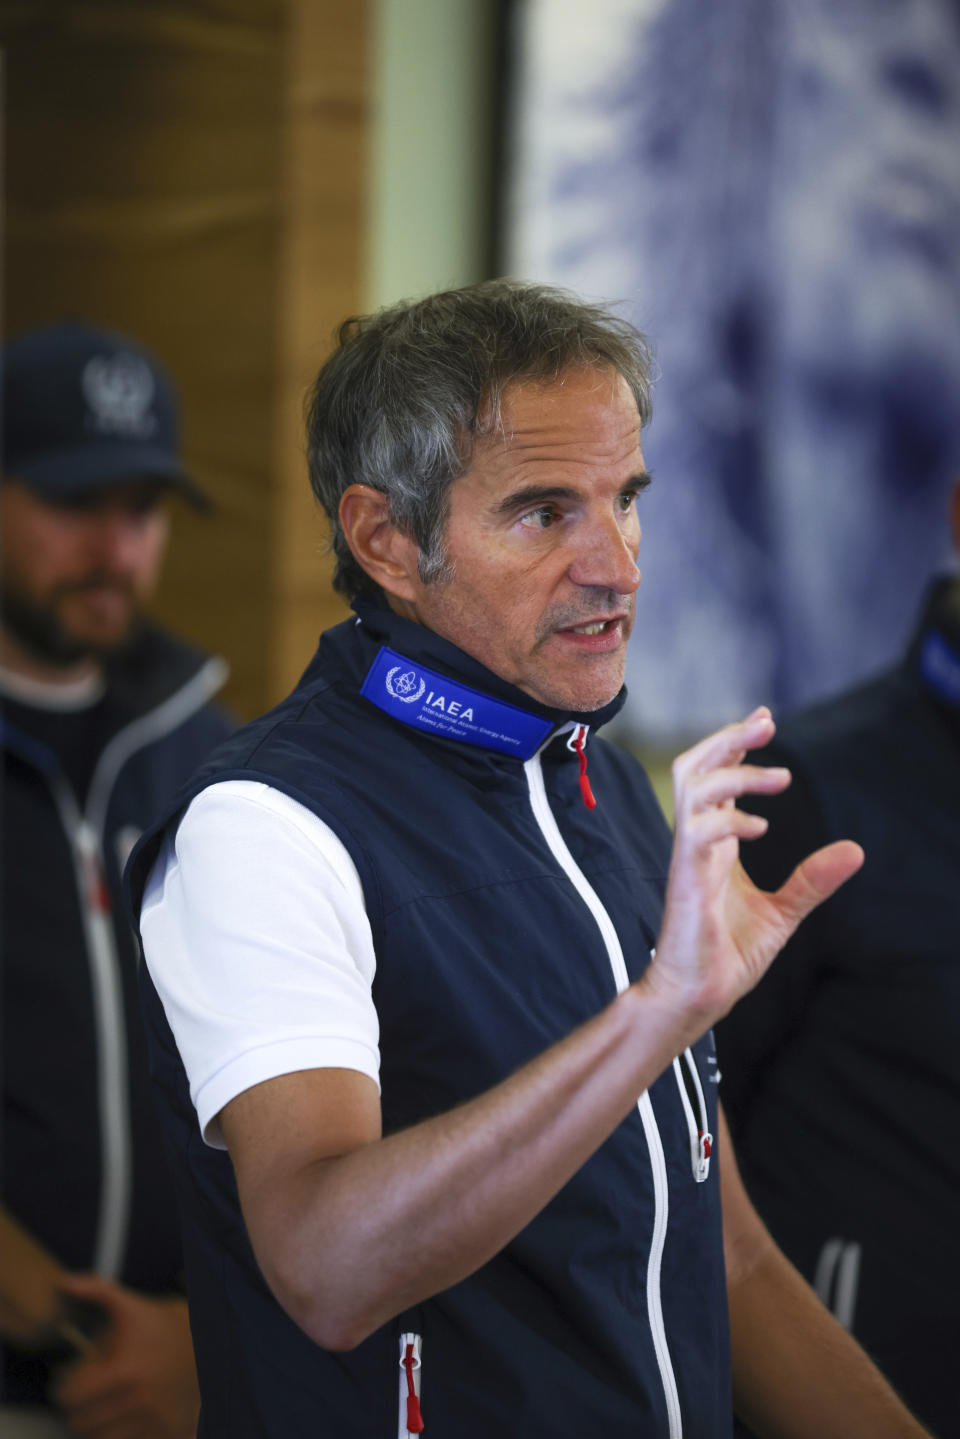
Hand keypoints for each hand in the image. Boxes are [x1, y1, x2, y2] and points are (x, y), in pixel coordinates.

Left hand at [51, 1273, 198, 1438]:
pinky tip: (125, 1416)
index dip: (65, 1386)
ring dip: (95, 1424)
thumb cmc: (162, 1327)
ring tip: (104, 1403)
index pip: (69, 1398)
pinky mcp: (166, 1435)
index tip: (72, 1379)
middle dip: (78, 1406)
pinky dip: (120, 1435)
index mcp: (124, 1371)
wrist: (208, 1345)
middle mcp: (137, 1401)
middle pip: (78, 1423)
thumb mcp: (130, 1305)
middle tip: (87, 1392)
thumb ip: (96, 1291)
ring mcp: (152, 1423)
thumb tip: (65, 1283)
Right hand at [648, 707, 862, 1025]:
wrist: (698, 995)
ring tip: (780, 776)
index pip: (716, 777)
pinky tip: (762, 827)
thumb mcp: (784, 912)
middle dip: (728, 739)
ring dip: (734, 772)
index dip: (737, 745)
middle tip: (766, 723)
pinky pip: (698, 833)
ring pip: (692, 788)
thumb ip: (813, 880)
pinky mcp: (686, 880)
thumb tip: (855, 850)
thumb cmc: (727, 954)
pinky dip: (730, 821)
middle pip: (695, 767)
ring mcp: (687, 858)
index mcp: (715, 843)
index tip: (765, 720)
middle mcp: (697, 841)